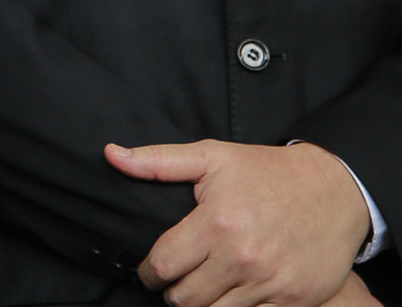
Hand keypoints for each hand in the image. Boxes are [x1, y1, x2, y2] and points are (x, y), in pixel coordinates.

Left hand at [107, 139, 368, 306]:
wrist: (336, 190)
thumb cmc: (267, 172)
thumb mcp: (212, 156)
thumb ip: (158, 161)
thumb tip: (111, 154)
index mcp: (217, 223)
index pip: (163, 265)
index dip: (148, 271)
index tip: (150, 270)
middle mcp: (243, 257)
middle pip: (185, 298)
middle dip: (172, 292)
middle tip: (174, 281)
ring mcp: (271, 282)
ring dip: (202, 305)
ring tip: (201, 288)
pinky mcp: (295, 299)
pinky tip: (232, 294)